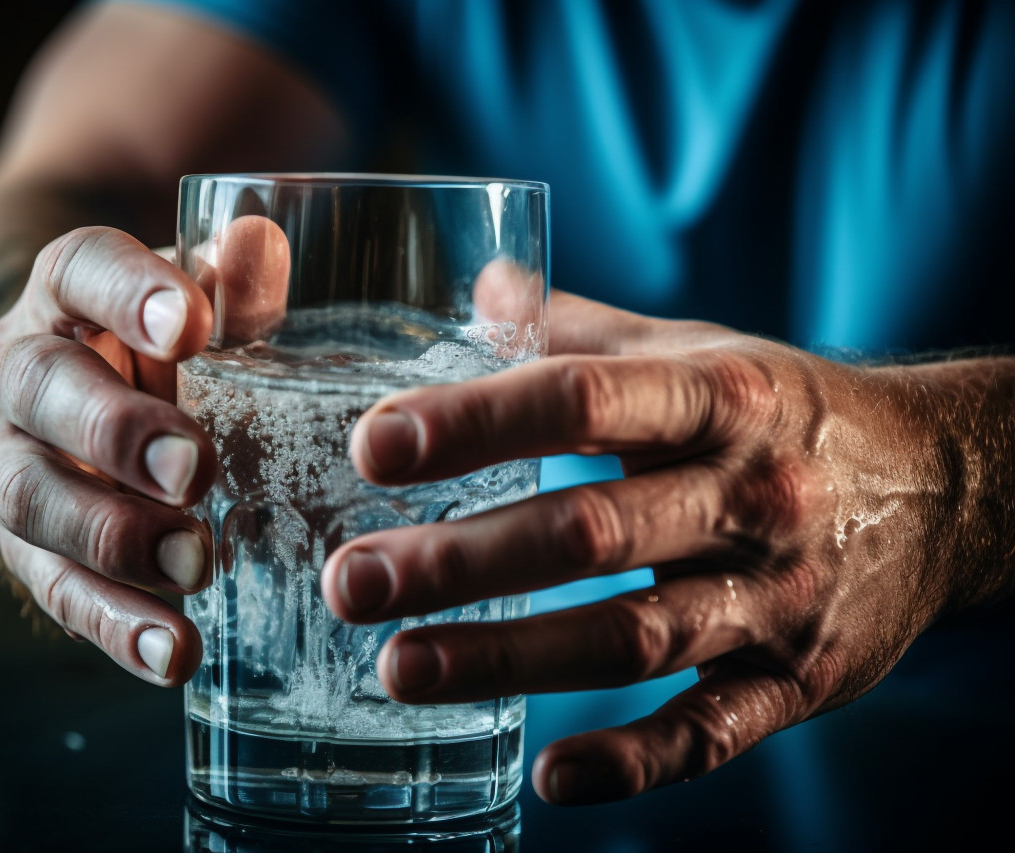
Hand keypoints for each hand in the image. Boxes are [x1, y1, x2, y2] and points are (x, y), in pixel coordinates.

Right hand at [0, 218, 287, 684]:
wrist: (82, 390)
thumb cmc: (158, 340)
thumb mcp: (195, 302)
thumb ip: (232, 284)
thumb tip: (262, 245)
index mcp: (64, 292)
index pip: (81, 270)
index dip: (130, 293)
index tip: (192, 324)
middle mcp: (15, 371)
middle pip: (42, 392)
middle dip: (116, 433)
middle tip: (195, 468)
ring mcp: (8, 463)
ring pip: (31, 500)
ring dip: (113, 538)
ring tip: (195, 565)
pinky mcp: (26, 548)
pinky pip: (55, 590)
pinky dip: (115, 626)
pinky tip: (175, 653)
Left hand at [321, 289, 993, 802]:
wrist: (946, 486)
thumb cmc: (789, 413)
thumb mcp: (702, 352)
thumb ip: (586, 329)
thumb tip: (483, 282)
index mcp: (719, 398)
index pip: (583, 401)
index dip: (475, 424)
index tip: (372, 447)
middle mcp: (748, 497)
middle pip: (588, 531)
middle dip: (461, 560)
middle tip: (350, 582)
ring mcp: (777, 597)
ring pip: (632, 637)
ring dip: (510, 658)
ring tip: (399, 668)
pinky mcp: (799, 679)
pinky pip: (713, 733)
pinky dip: (634, 760)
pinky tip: (550, 773)